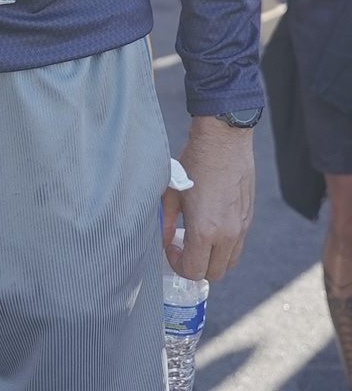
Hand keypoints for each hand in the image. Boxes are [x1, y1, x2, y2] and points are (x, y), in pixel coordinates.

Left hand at [161, 116, 254, 281]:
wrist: (223, 139)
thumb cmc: (194, 161)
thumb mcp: (172, 192)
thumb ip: (166, 222)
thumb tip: (164, 241)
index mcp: (205, 230)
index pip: (194, 271)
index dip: (178, 265)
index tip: (172, 249)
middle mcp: (227, 234)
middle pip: (214, 273)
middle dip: (196, 266)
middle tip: (183, 247)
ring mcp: (241, 226)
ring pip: (229, 262)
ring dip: (213, 258)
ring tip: (198, 238)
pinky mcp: (249, 217)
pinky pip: (238, 243)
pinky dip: (224, 244)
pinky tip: (211, 224)